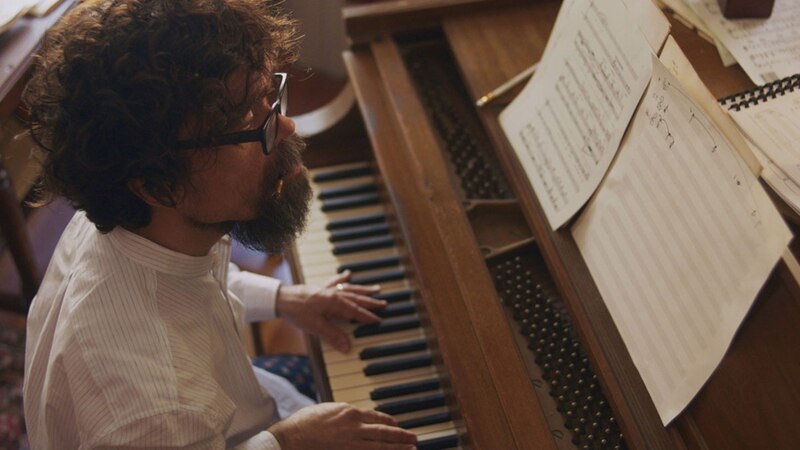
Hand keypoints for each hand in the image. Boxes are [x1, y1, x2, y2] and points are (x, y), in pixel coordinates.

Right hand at [270, 402, 416, 449]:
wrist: (289, 439)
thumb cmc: (303, 424)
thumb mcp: (326, 410)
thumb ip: (342, 412)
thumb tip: (353, 415)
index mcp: (349, 413)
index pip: (376, 417)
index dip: (389, 421)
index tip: (397, 425)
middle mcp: (354, 428)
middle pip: (384, 432)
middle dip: (401, 436)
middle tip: (414, 438)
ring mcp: (351, 444)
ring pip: (380, 446)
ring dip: (397, 448)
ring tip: (410, 449)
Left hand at [276, 270, 384, 351]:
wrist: (280, 299)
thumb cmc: (297, 311)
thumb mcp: (316, 327)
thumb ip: (333, 336)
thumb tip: (348, 347)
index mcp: (336, 303)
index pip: (357, 311)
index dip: (368, 317)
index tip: (379, 320)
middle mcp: (335, 294)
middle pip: (357, 298)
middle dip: (371, 302)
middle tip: (384, 304)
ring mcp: (328, 290)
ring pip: (351, 289)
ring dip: (363, 290)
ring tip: (376, 289)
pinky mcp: (321, 288)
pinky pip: (335, 282)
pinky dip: (342, 278)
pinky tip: (348, 274)